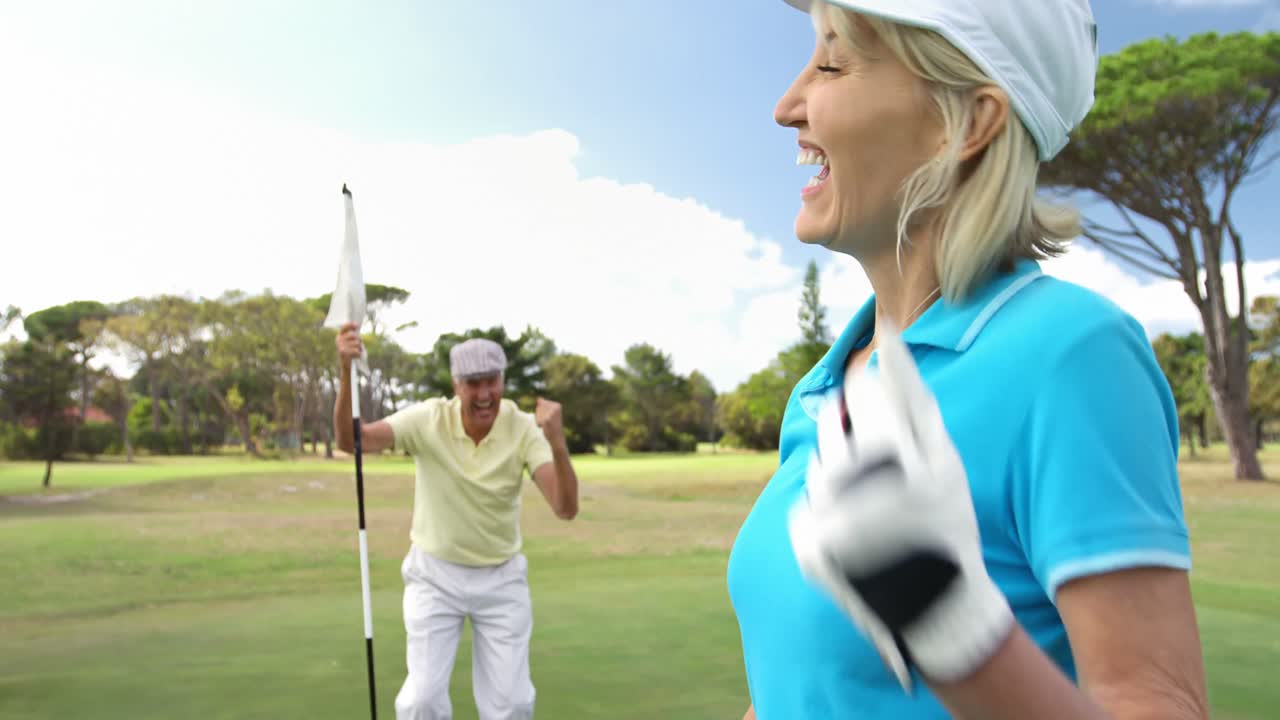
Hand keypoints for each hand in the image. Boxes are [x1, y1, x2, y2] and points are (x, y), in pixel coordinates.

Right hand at [335, 322, 362, 365]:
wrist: (345, 365)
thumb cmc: (350, 352)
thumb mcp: (350, 343)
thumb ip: (352, 336)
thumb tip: (357, 326)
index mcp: (339, 336)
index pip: (344, 328)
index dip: (350, 325)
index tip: (357, 324)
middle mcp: (338, 340)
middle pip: (353, 335)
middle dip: (359, 340)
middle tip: (360, 344)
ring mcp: (340, 346)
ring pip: (356, 343)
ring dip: (360, 348)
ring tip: (357, 351)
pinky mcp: (343, 353)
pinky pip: (356, 351)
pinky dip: (359, 354)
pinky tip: (356, 356)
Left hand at [535, 398, 563, 441]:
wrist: (557, 438)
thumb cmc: (553, 425)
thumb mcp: (550, 412)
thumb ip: (544, 404)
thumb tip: (538, 398)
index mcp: (557, 405)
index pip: (541, 402)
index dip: (542, 410)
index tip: (549, 417)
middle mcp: (555, 408)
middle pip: (539, 406)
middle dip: (540, 414)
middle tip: (547, 421)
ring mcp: (551, 414)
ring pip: (537, 412)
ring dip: (538, 418)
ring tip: (545, 424)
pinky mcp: (546, 420)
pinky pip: (537, 419)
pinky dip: (538, 423)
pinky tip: (543, 426)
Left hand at [788, 324, 1012, 691]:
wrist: (935, 609)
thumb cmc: (948, 525)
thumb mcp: (946, 462)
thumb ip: (916, 401)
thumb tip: (888, 346)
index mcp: (890, 455)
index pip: (861, 392)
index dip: (870, 388)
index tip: (877, 392)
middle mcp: (850, 483)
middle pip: (832, 424)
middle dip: (848, 422)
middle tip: (874, 445)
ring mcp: (823, 516)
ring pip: (819, 462)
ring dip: (839, 464)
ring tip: (873, 489)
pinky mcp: (805, 544)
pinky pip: (808, 500)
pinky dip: (829, 501)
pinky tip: (859, 518)